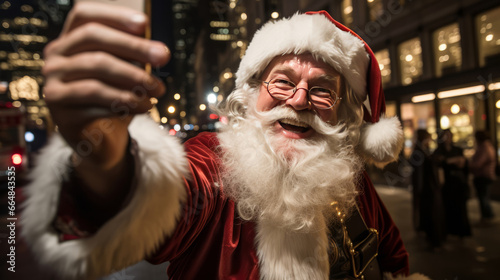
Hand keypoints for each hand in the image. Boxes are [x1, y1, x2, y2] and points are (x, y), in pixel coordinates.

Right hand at [42, 1, 169, 167]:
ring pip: (97, 73)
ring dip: (134, 80)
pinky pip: (96, 103)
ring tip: (157, 91)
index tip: (145, 25)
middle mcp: (55, 59)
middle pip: (93, 40)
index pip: (83, 16)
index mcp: (69, 42)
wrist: (100, 140)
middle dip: (133, 47)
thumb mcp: (127, 72)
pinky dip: (125, 104)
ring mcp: (54, 85)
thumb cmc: (116, 98)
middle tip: (164, 57)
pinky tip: (144, 107)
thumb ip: (135, 57)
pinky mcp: (61, 114)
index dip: (113, 16)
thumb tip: (157, 51)